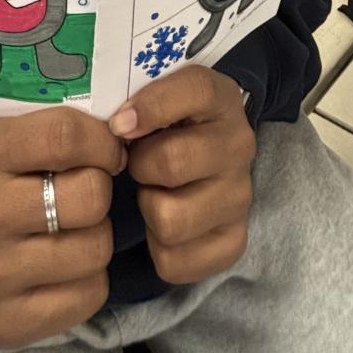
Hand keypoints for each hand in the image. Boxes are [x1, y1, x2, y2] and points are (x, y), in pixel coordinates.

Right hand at [0, 109, 125, 349]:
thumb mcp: (7, 137)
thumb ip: (57, 129)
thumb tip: (124, 135)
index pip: (66, 137)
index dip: (103, 142)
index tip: (107, 151)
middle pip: (91, 197)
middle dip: (98, 190)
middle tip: (81, 193)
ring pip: (97, 248)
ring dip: (95, 235)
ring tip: (69, 230)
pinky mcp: (6, 322)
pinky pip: (91, 294)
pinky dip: (89, 278)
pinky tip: (63, 266)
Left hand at [112, 66, 255, 285]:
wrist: (207, 154)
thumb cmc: (167, 124)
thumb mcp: (159, 94)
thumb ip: (136, 99)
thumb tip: (112, 128)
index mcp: (220, 98)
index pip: (195, 91)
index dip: (151, 107)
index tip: (118, 124)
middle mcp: (238, 145)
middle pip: (172, 162)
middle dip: (141, 166)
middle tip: (137, 164)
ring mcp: (240, 197)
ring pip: (170, 220)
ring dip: (148, 209)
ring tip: (152, 194)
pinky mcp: (233, 241)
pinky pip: (176, 262)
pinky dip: (158, 249)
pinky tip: (163, 224)